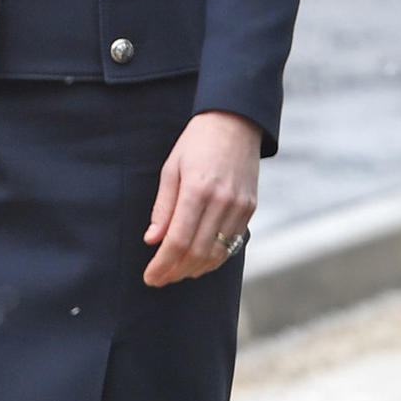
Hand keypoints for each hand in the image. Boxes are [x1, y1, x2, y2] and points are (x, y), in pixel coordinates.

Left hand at [143, 110, 260, 286]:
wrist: (234, 122)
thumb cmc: (196, 142)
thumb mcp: (171, 167)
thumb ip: (163, 206)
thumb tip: (152, 240)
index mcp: (197, 189)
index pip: (178, 240)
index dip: (162, 264)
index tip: (150, 277)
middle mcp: (221, 201)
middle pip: (197, 253)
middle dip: (175, 272)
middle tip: (159, 279)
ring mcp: (239, 207)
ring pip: (217, 254)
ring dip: (194, 269)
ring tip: (176, 273)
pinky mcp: (250, 209)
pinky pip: (232, 244)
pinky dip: (214, 259)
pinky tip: (198, 261)